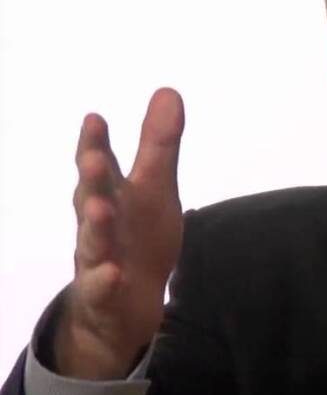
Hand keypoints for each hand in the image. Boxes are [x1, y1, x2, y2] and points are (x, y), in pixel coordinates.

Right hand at [55, 88, 185, 378]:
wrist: (124, 303)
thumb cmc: (136, 234)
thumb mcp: (153, 187)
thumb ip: (159, 144)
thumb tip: (168, 91)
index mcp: (110, 195)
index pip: (99, 166)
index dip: (95, 143)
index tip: (95, 118)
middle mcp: (97, 224)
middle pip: (91, 198)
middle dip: (92, 178)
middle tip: (94, 158)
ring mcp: (97, 259)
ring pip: (92, 242)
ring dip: (94, 226)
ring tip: (100, 210)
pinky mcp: (104, 295)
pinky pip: (102, 289)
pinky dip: (105, 281)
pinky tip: (113, 274)